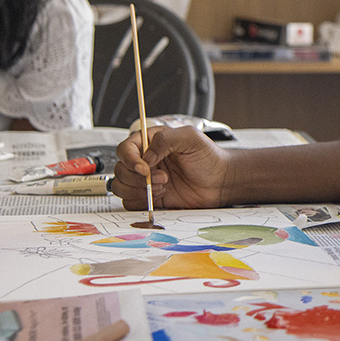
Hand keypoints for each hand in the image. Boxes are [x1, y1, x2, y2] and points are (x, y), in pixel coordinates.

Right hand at [112, 125, 230, 209]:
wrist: (219, 181)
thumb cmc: (208, 157)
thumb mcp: (191, 138)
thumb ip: (166, 140)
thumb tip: (146, 156)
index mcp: (150, 142)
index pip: (125, 149)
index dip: (130, 160)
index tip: (144, 169)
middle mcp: (144, 161)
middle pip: (120, 170)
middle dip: (138, 178)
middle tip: (164, 178)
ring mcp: (145, 180)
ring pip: (121, 187)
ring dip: (139, 190)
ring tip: (163, 186)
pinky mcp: (149, 196)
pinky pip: (130, 202)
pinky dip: (142, 202)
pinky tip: (162, 195)